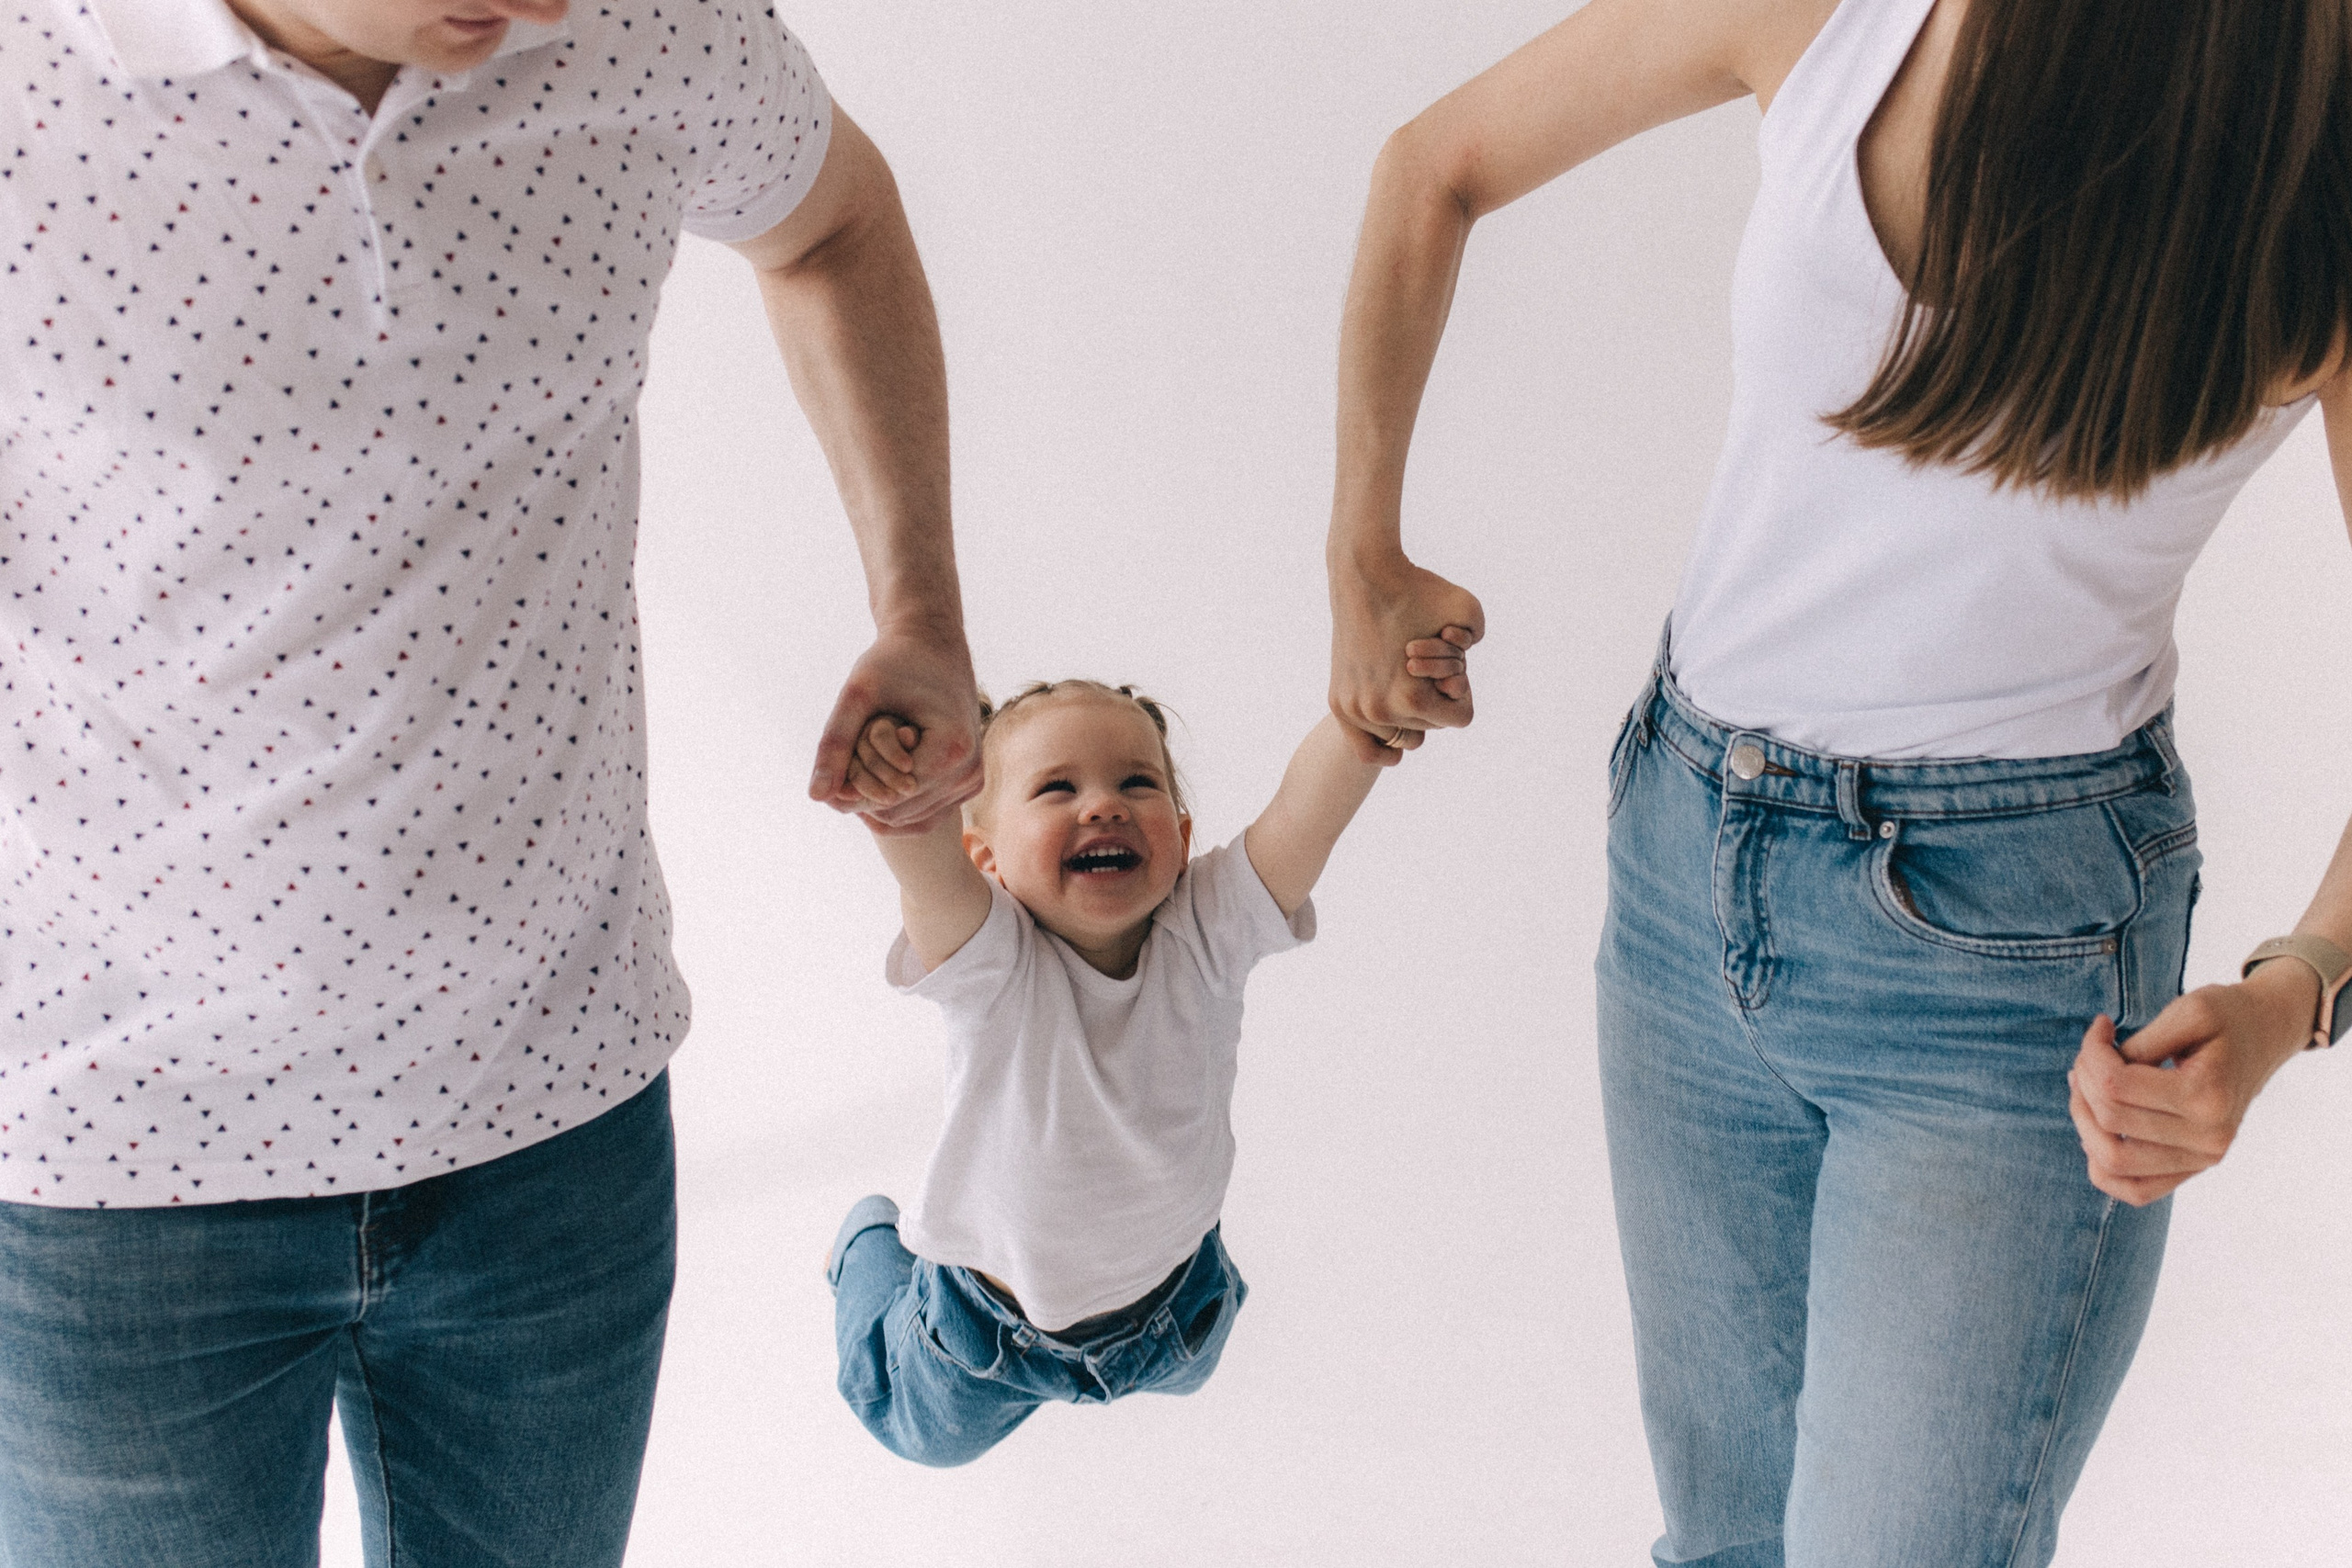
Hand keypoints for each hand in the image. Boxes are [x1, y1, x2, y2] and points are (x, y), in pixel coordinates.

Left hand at [808, 623, 980, 832]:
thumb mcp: (857, 695)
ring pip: (907, 820)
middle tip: (850, 751)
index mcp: (951, 751)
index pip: (887, 797)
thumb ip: (835, 743)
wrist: (934, 644)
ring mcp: (971, 782)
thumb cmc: (894, 661)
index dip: (852, 782)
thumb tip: (815, 797)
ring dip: (878, 796)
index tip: (842, 748)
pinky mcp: (967, 785)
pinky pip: (922, 816)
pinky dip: (894, 802)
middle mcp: (969, 773)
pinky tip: (874, 773)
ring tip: (864, 756)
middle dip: (864, 789)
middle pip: (895, 811)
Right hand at [1328, 552, 1485, 764]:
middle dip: (1433, 699)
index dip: (1461, 690)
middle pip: (1429, 727)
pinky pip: (1365, 747)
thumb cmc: (1419, 589)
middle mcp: (1381, 712)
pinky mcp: (1338, 702)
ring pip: (1400, 735)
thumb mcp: (1470, 609)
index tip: (1448, 667)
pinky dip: (1383, 745)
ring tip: (1404, 680)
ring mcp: (1355, 710)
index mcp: (1414, 700)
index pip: (1460, 717)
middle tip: (1421, 665)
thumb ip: (1479, 641)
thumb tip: (1458, 679)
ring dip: (1409, 714)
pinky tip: (1396, 734)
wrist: (1363, 574)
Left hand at [2065, 962, 2317, 1204]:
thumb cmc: (2224, 1018)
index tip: (2101, 1026)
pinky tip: (2096, 1127)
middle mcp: (2208, 1138)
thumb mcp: (2187, 1012)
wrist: (2264, 1036)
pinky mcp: (2193, 1170)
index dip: (2091, 1051)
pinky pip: (2134, 1191)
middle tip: (2092, 1052)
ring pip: (2111, 1161)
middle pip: (2108, 1119)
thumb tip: (2098, 1074)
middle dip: (2085, 1079)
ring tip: (2086, 1086)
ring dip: (2083, 1121)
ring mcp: (2202, 1160)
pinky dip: (2102, 1167)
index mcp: (2207, 1095)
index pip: (2114, 1085)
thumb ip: (2141, 1044)